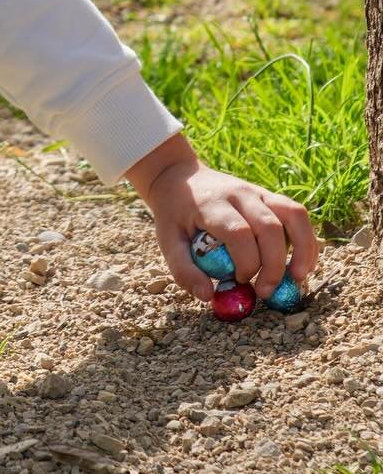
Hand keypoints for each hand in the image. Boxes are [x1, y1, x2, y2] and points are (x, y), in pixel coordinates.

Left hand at [126, 133, 318, 301]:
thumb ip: (183, 270)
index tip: (239, 281)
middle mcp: (239, 193)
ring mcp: (257, 191)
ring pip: (293, 214)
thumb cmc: (174, 214)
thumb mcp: (167, 240)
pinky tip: (302, 265)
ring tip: (297, 278)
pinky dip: (307, 240)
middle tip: (265, 292)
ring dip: (302, 249)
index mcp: (212, 204)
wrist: (178, 176)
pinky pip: (297, 214)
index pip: (239, 232)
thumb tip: (209, 297)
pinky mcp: (269, 196)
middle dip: (273, 265)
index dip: (246, 262)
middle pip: (269, 226)